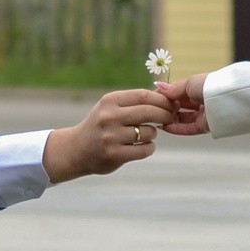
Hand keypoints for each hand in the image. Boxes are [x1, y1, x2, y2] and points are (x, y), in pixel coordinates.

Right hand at [42, 89, 174, 180]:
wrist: (76, 149)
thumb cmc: (101, 126)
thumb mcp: (111, 108)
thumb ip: (135, 102)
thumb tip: (167, 95)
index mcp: (110, 101)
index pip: (144, 95)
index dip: (163, 100)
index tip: (173, 104)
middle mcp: (109, 117)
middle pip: (149, 112)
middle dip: (166, 114)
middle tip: (172, 118)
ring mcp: (111, 136)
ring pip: (149, 132)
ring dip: (153, 134)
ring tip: (146, 135)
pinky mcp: (114, 154)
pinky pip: (145, 150)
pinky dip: (149, 148)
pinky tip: (143, 147)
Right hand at [155, 74, 209, 135]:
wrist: (226, 98)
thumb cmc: (209, 85)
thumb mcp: (189, 83)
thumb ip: (174, 89)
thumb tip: (159, 87)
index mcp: (198, 87)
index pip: (178, 91)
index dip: (166, 94)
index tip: (153, 96)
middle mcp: (200, 100)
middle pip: (180, 105)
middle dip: (167, 107)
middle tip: (155, 108)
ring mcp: (202, 114)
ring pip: (183, 118)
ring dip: (170, 118)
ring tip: (158, 118)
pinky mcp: (204, 127)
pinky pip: (188, 129)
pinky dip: (176, 129)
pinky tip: (164, 127)